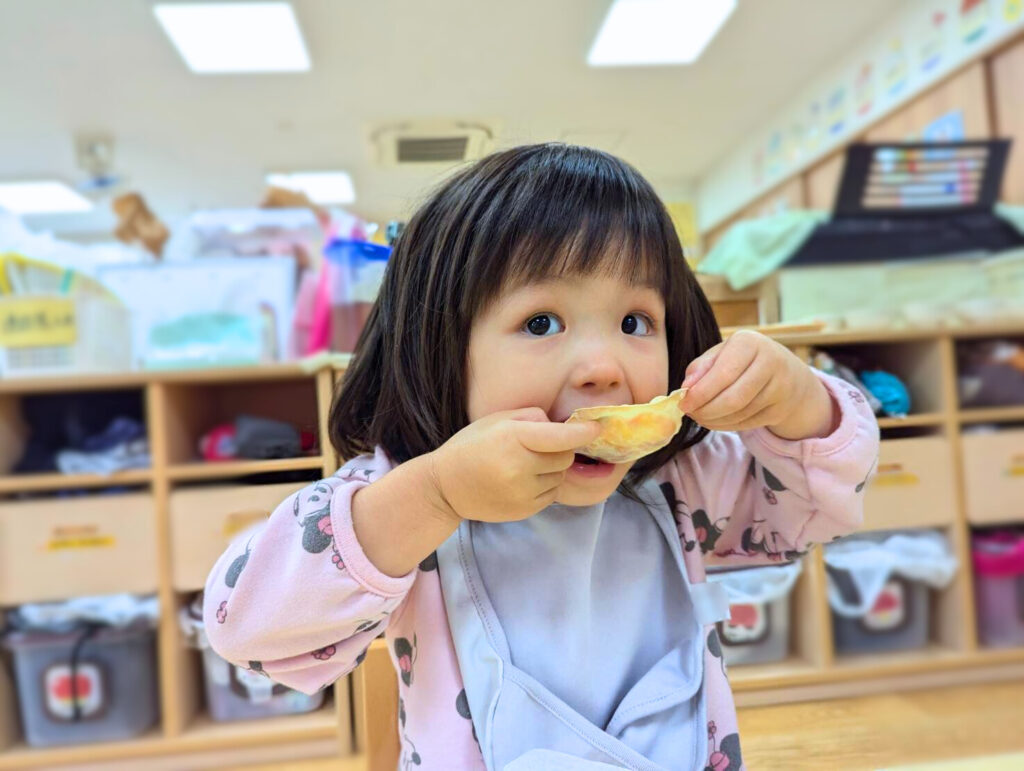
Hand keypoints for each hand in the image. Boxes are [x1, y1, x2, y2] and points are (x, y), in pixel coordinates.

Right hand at [428, 408, 600, 522]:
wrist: (445, 487)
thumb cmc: (471, 446)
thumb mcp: (496, 420)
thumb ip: (531, 417)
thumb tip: (560, 427)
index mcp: (513, 439)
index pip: (561, 437)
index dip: (583, 432)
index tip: (598, 427)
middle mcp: (520, 467)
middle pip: (565, 457)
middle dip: (560, 449)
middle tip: (538, 447)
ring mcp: (522, 492)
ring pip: (560, 476)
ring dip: (552, 469)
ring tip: (524, 466)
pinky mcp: (524, 510)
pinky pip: (551, 494)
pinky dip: (544, 486)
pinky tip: (521, 481)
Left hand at [680, 330, 837, 439]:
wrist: (786, 373)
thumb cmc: (744, 360)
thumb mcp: (722, 354)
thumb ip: (701, 367)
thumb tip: (686, 387)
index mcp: (750, 343)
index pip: (723, 374)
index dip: (700, 393)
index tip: (683, 403)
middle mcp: (770, 362)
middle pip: (733, 398)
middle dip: (706, 411)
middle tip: (690, 414)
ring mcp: (780, 388)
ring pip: (740, 414)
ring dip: (713, 420)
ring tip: (700, 416)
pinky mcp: (781, 409)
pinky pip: (747, 423)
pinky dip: (726, 425)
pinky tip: (715, 420)